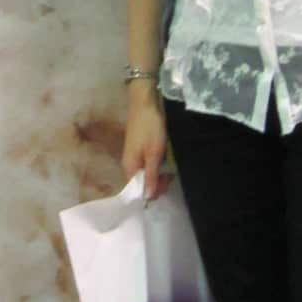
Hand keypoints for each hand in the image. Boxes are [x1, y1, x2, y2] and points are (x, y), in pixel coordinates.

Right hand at [123, 84, 167, 198]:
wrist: (146, 103)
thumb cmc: (150, 128)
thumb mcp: (153, 154)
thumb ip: (151, 176)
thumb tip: (147, 198)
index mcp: (129, 168)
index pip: (138, 190)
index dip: (151, 193)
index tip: (166, 188)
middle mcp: (130, 164)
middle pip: (143, 182)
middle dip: (158, 183)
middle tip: (171, 177)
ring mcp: (136, 156)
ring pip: (148, 173)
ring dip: (160, 174)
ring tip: (172, 170)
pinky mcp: (142, 149)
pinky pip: (150, 164)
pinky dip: (159, 165)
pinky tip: (168, 162)